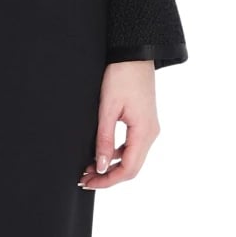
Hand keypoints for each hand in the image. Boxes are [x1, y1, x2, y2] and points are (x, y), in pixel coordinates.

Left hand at [78, 59, 158, 188]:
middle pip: (131, 167)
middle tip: (84, 179)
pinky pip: (132, 145)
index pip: (128, 169)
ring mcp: (149, 128)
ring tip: (88, 168)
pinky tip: (100, 152)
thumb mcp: (108, 107)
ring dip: (111, 165)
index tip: (88, 183)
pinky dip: (116, 153)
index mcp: (144, 132)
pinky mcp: (144, 122)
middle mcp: (151, 134)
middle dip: (108, 176)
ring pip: (131, 157)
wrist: (135, 54)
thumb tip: (100, 166)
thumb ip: (104, 138)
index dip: (108, 180)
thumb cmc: (121, 75)